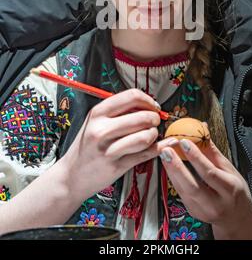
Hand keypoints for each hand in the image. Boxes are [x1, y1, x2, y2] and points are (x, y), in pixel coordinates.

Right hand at [60, 88, 175, 203]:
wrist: (71, 175)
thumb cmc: (87, 147)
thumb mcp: (95, 122)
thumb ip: (118, 111)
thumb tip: (147, 104)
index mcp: (97, 113)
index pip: (132, 96)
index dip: (148, 100)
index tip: (153, 107)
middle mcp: (101, 129)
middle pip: (142, 116)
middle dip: (155, 119)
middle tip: (154, 122)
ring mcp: (108, 149)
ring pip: (145, 136)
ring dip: (154, 135)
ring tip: (151, 136)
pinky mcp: (116, 166)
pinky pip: (145, 154)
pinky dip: (157, 149)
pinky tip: (159, 146)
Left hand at [158, 133, 251, 239]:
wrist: (236, 217)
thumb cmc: (235, 190)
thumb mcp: (230, 169)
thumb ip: (213, 151)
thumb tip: (202, 129)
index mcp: (229, 190)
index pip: (209, 173)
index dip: (195, 157)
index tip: (184, 142)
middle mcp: (216, 203)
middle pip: (192, 186)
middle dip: (177, 167)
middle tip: (166, 150)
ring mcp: (203, 211)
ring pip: (183, 191)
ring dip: (171, 171)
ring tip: (164, 155)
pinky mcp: (193, 212)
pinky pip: (180, 193)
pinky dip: (173, 178)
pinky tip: (168, 166)